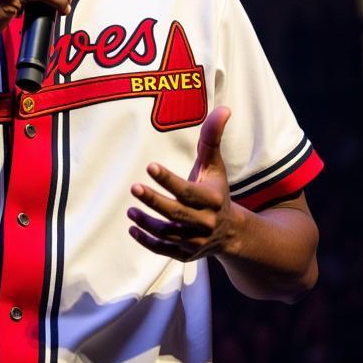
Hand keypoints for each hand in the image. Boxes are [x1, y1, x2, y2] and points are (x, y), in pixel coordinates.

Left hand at [127, 106, 244, 261]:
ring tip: (130, 210)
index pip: (188, 190)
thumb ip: (212, 138)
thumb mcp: (215, 166)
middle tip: (134, 187)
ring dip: (147, 223)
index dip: (169, 180)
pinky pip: (164, 250)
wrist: (231, 232)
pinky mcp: (185, 254)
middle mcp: (205, 222)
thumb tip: (223, 109)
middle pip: (177, 214)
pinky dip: (147, 241)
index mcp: (213, 199)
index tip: (150, 166)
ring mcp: (195, 240)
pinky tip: (132, 227)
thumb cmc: (216, 191)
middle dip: (155, 202)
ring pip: (168, 234)